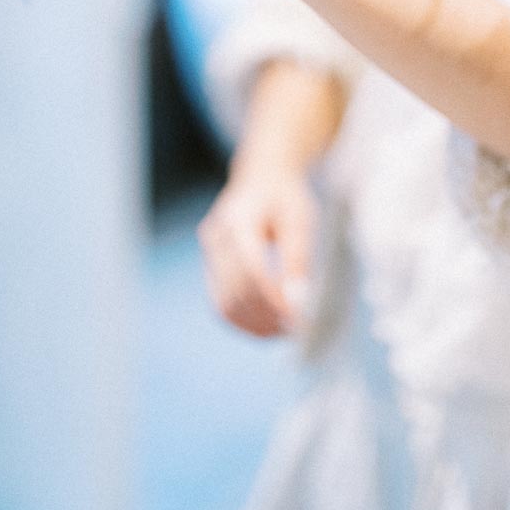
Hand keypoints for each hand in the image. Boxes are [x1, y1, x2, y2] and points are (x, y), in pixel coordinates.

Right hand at [197, 168, 316, 337]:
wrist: (262, 175)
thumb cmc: (285, 196)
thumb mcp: (300, 219)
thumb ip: (297, 259)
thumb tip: (297, 302)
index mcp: (239, 219)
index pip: (251, 270)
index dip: (272, 299)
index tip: (296, 320)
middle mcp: (217, 236)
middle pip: (235, 291)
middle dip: (263, 317)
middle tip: (293, 331)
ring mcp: (209, 251)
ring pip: (223, 302)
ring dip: (251, 324)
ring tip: (280, 334)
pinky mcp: (211, 263)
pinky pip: (219, 300)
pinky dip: (240, 319)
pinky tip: (263, 327)